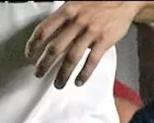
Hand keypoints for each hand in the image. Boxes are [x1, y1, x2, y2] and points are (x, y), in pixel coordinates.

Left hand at [27, 1, 141, 88]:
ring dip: (63, 73)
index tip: (30, 55)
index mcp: (67, 11)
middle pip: (55, 47)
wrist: (124, 0)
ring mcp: (90, 32)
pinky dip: (84, 73)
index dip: (34, 44)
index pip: (44, 30)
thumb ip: (64, 18)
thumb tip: (51, 34)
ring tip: (58, 83)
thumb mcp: (76, 4)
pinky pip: (91, 61)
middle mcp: (77, 22)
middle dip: (44, 63)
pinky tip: (79, 81)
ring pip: (72, 57)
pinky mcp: (104, 41)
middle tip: (39, 73)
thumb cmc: (99, 2)